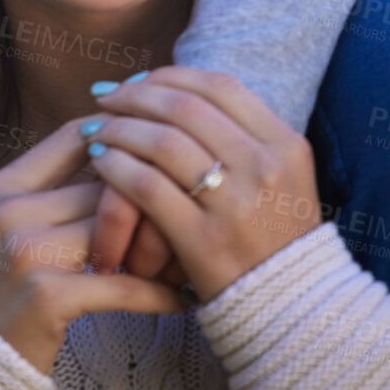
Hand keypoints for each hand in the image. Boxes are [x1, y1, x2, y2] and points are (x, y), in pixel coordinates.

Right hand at [0, 118, 183, 373]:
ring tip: (188, 255)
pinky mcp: (49, 295)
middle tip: (189, 209)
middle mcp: (11, 210)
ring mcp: (27, 251)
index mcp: (3, 185)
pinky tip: (181, 299)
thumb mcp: (11, 224)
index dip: (119, 137)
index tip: (156, 148)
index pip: (71, 136)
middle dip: (146, 200)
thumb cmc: (3, 284)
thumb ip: (54, 188)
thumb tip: (121, 152)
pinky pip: (122, 285)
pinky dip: (157, 294)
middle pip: (101, 184)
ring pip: (115, 228)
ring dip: (157, 246)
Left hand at [83, 66, 321, 302]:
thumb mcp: (280, 178)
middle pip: (184, 107)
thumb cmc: (274, 239)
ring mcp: (235, 205)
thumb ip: (240, 135)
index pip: (218, 86)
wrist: (294, 313)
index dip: (169, 76)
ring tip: (96, 130)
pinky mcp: (204, 240)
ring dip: (119, 128)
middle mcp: (263, 168)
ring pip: (161, 141)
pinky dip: (116, 166)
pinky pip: (146, 186)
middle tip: (105, 98)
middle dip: (135, 96)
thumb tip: (175, 90)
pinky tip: (100, 162)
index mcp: (285, 145)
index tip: (138, 80)